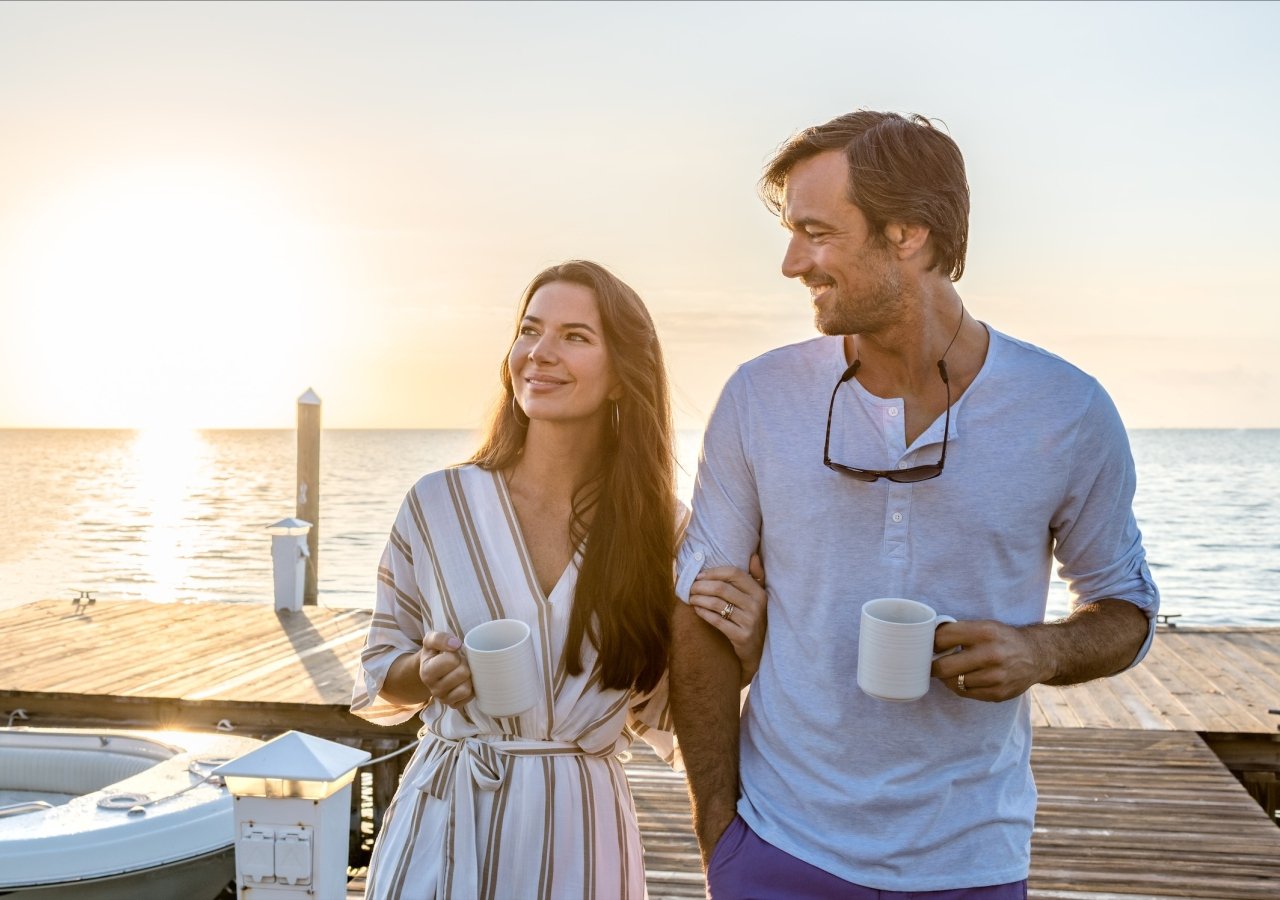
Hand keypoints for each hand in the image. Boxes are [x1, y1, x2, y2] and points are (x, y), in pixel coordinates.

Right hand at [418, 631, 473, 708]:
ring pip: (467, 688)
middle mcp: (434, 689)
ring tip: (461, 671)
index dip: (455, 654)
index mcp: (427, 672)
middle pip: (462, 673)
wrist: (432, 667)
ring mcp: (444, 699)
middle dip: (463, 664)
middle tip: (458, 662)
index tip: (451, 654)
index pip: (452, 660)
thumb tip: (456, 644)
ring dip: (468, 676)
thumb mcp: (431, 640)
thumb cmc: (435, 653)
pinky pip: (470, 696)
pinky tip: (464, 681)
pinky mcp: (454, 705)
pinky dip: (471, 687)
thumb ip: (440, 638)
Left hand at [688, 554, 766, 686]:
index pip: (734, 573)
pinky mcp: (742, 636)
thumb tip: (754, 556)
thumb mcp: (759, 598)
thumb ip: (757, 576)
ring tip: (691, 598)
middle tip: (690, 587)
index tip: (699, 575)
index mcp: (759, 592)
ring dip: (699, 599)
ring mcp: (750, 621)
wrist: (759, 651)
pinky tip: (697, 609)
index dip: (714, 572)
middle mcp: (756, 605)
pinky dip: (703, 613)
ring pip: (717, 604)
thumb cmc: (754, 619)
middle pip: (722, 588)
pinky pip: (717, 621)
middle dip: (702, 586)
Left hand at [930, 619, 1054, 701]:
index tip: (927, 646)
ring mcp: (996, 677)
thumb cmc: (1002, 639)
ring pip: (954, 682)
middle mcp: (991, 654)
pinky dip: (961, 686)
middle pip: (944, 667)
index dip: (931, 643)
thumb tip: (926, 639)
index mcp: (984, 632)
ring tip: (950, 670)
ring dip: (947, 677)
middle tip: (930, 664)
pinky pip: (966, 693)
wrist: (1037, 655)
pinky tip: (964, 678)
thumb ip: (958, 631)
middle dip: (932, 666)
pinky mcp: (998, 694)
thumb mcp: (984, 626)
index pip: (942, 638)